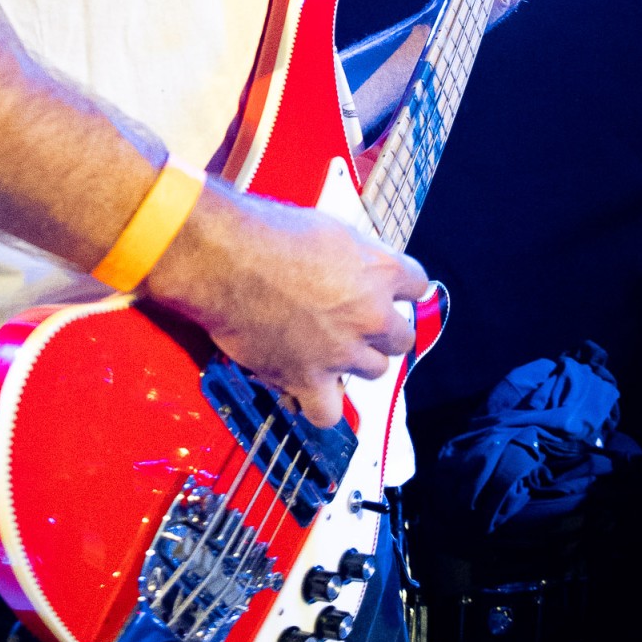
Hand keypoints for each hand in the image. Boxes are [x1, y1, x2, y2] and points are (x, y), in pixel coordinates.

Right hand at [146, 186, 429, 426]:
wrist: (224, 258)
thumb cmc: (266, 231)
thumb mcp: (327, 228)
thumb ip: (354, 255)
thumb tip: (356, 265)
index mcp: (381, 270)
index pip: (418, 286)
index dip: (397, 289)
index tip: (383, 291)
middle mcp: (371, 315)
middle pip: (402, 337)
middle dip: (379, 331)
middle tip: (351, 322)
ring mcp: (342, 352)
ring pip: (375, 371)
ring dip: (354, 362)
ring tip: (326, 349)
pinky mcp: (309, 379)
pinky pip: (330, 412)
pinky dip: (321, 404)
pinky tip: (308, 389)